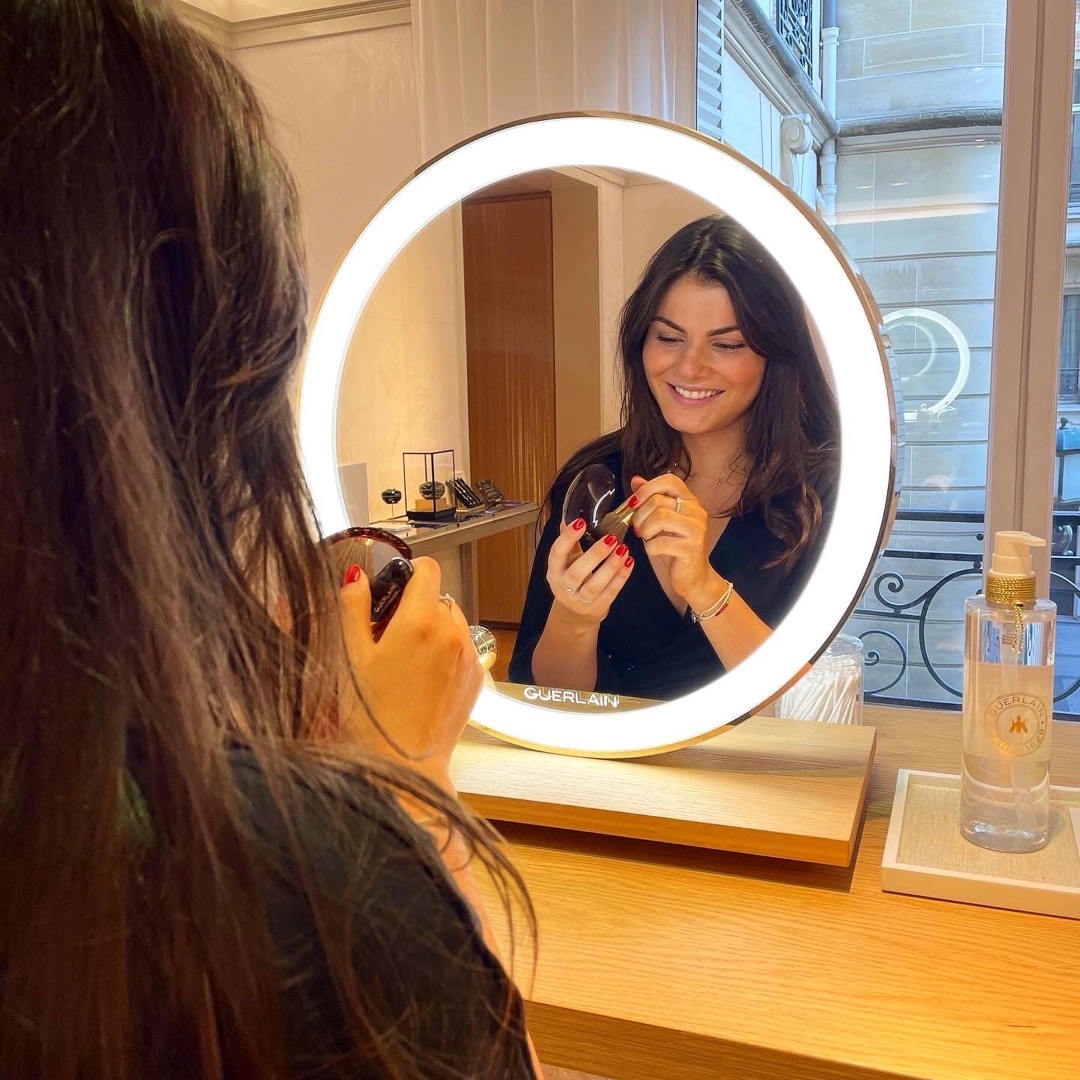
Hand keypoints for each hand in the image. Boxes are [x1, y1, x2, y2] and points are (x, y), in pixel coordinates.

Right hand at [337, 556, 481, 789]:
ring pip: (452, 622)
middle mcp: (452, 633)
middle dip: (413, 608)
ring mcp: (469, 656)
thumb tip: (356, 575)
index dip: (406, 574)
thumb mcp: (351, 656)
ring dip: (432, 630)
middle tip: (387, 637)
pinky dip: (446, 653)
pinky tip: (422, 679)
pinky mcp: (477, 678)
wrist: (403, 764)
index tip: (390, 594)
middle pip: (437, 598)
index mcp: (420, 621)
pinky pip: (463, 648)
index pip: (427, 569)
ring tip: (406, 661)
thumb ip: (353, 607)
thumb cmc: (370, 715)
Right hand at [544, 516, 634, 622]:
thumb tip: (571, 515)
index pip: (556, 554)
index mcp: (554, 571)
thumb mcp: (567, 561)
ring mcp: (580, 601)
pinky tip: (629, 562)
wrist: (575, 614)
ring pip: (594, 586)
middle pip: (576, 573)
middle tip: (611, 538)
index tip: (581, 522)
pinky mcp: (597, 608)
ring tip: (623, 549)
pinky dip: (621, 578)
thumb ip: (570, 541)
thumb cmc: (572, 580)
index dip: (567, 538)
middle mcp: (564, 587)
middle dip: (594, 555)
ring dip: (610, 567)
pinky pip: (610, 593)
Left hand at [630, 473, 725, 611]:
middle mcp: (697, 511)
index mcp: (689, 501)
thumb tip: (636, 480)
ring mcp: (697, 530)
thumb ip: (650, 499)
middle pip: (658, 501)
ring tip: (645, 538)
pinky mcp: (692, 548)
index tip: (635, 503)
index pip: (670, 480)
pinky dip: (650, 547)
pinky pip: (661, 542)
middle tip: (638, 529)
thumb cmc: (675, 547)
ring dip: (645, 530)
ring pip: (660, 517)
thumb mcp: (661, 521)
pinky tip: (653, 550)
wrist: (694, 577)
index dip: (648, 488)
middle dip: (640, 516)